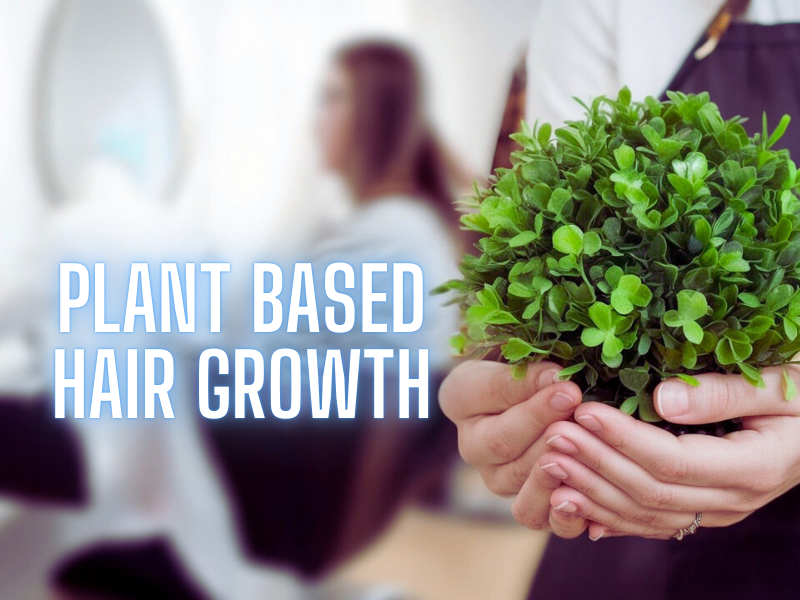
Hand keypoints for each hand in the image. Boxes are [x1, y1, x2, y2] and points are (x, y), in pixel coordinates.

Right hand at [439, 360, 585, 535]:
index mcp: (461, 398)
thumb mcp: (522, 353)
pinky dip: (563, 511)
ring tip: (583, 444)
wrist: (548, 396)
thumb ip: (530, 368)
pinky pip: (539, 518)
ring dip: (554, 462)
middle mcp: (472, 446)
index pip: (485, 393)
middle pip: (500, 442)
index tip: (562, 378)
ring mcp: (500, 479)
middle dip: (541, 422)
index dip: (524, 388)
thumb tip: (556, 378)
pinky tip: (586, 494)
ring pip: (520, 480)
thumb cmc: (534, 363)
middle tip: (575, 402)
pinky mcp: (528, 505)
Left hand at [535, 365, 799, 539]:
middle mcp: (731, 499)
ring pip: (643, 512)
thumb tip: (663, 399)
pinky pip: (648, 522)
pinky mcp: (700, 510)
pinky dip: (605, 514)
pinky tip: (570, 503)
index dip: (624, 439)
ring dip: (591, 489)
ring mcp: (715, 510)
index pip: (672, 460)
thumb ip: (724, 392)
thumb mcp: (779, 386)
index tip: (584, 412)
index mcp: (752, 467)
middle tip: (553, 433)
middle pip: (649, 490)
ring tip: (549, 460)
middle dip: (596, 462)